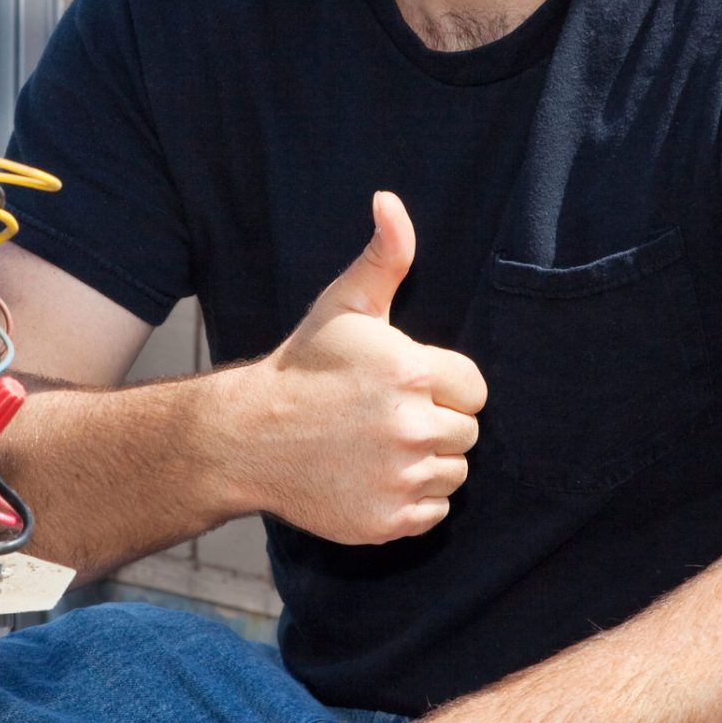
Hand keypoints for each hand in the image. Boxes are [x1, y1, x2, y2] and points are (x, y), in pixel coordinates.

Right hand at [225, 191, 485, 543]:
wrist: (246, 437)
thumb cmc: (303, 367)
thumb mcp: (343, 305)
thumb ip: (385, 255)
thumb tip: (390, 201)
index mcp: (413, 373)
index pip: (474, 389)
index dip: (443, 385)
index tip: (403, 385)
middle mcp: (412, 428)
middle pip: (467, 433)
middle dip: (435, 423)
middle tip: (384, 416)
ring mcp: (400, 479)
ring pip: (453, 474)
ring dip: (426, 463)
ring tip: (378, 446)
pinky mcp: (387, 521)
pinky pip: (433, 513)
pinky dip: (411, 501)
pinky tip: (374, 477)